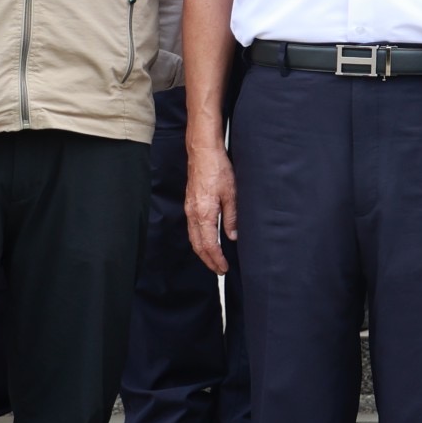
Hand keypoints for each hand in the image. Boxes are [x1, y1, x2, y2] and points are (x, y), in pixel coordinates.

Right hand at [184, 138, 236, 274]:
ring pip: (193, 238)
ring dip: (203, 252)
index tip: (223, 268)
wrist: (203, 152)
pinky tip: (206, 241)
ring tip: (213, 260)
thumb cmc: (218, 169)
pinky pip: (192, 228)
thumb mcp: (232, 194)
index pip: (209, 244)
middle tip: (219, 270)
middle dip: (208, 260)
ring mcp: (189, 209)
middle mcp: (193, 214)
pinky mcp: (190, 204)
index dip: (216, 259)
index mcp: (204, 214)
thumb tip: (232, 236)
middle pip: (198, 245)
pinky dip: (199, 240)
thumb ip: (232, 217)